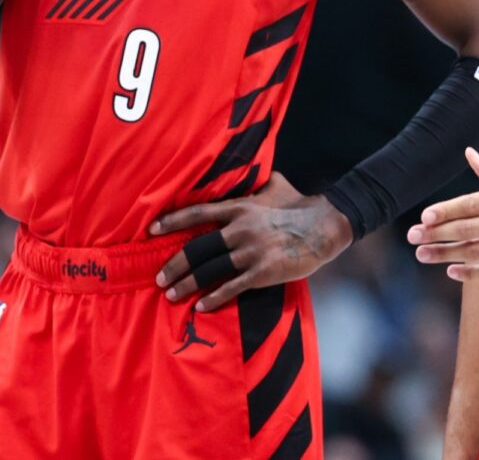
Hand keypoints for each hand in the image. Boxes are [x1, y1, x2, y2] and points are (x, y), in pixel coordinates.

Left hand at [150, 172, 353, 310]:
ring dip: (188, 284)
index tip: (152, 230)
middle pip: (197, 247)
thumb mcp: (274, 186)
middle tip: (158, 278)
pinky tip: (201, 307)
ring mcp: (251, 251)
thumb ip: (255, 183)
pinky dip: (214, 298)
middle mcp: (240, 228)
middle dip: (175, 264)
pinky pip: (232, 287)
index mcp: (239, 207)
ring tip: (171, 295)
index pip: (198, 213)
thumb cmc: (300, 204)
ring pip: (210, 269)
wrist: (326, 225)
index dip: (173, 221)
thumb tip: (250, 171)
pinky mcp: (263, 271)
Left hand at [408, 147, 478, 280]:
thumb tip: (468, 155)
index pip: (474, 205)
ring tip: (423, 254)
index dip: (447, 211)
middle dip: (438, 234)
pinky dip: (472, 272)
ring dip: (447, 255)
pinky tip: (451, 270)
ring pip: (478, 252)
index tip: (425, 217)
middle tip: (412, 237)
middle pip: (470, 230)